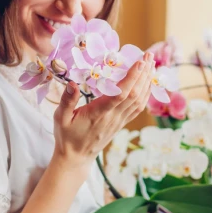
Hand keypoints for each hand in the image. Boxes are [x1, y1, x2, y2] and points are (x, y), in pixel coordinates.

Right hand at [52, 52, 153, 169]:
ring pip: (139, 100)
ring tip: (152, 64)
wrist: (76, 157)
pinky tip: (148, 82)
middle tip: (149, 55)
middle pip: (135, 94)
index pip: (120, 94)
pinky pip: (138, 107)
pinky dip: (146, 93)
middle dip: (144, 73)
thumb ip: (67, 101)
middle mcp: (113, 117)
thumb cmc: (67, 136)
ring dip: (147, 81)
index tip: (140, 62)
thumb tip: (72, 83)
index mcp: (99, 113)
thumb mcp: (60, 118)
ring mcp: (120, 120)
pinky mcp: (122, 123)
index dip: (132, 78)